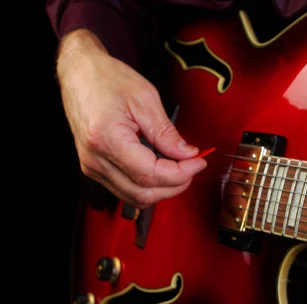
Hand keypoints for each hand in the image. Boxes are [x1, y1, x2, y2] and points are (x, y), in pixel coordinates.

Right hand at [56, 29, 206, 207]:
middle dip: (176, 184)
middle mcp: (95, 159)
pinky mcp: (94, 168)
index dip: (181, 173)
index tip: (199, 161)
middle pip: (144, 192)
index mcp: (106, 139)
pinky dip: (149, 186)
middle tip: (193, 165)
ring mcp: (92, 166)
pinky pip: (126, 190)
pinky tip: (162, 171)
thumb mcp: (145, 99)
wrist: (79, 74)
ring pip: (135, 197)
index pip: (150, 174)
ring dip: (163, 188)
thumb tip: (187, 154)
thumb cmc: (107, 79)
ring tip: (180, 168)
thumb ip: (166, 133)